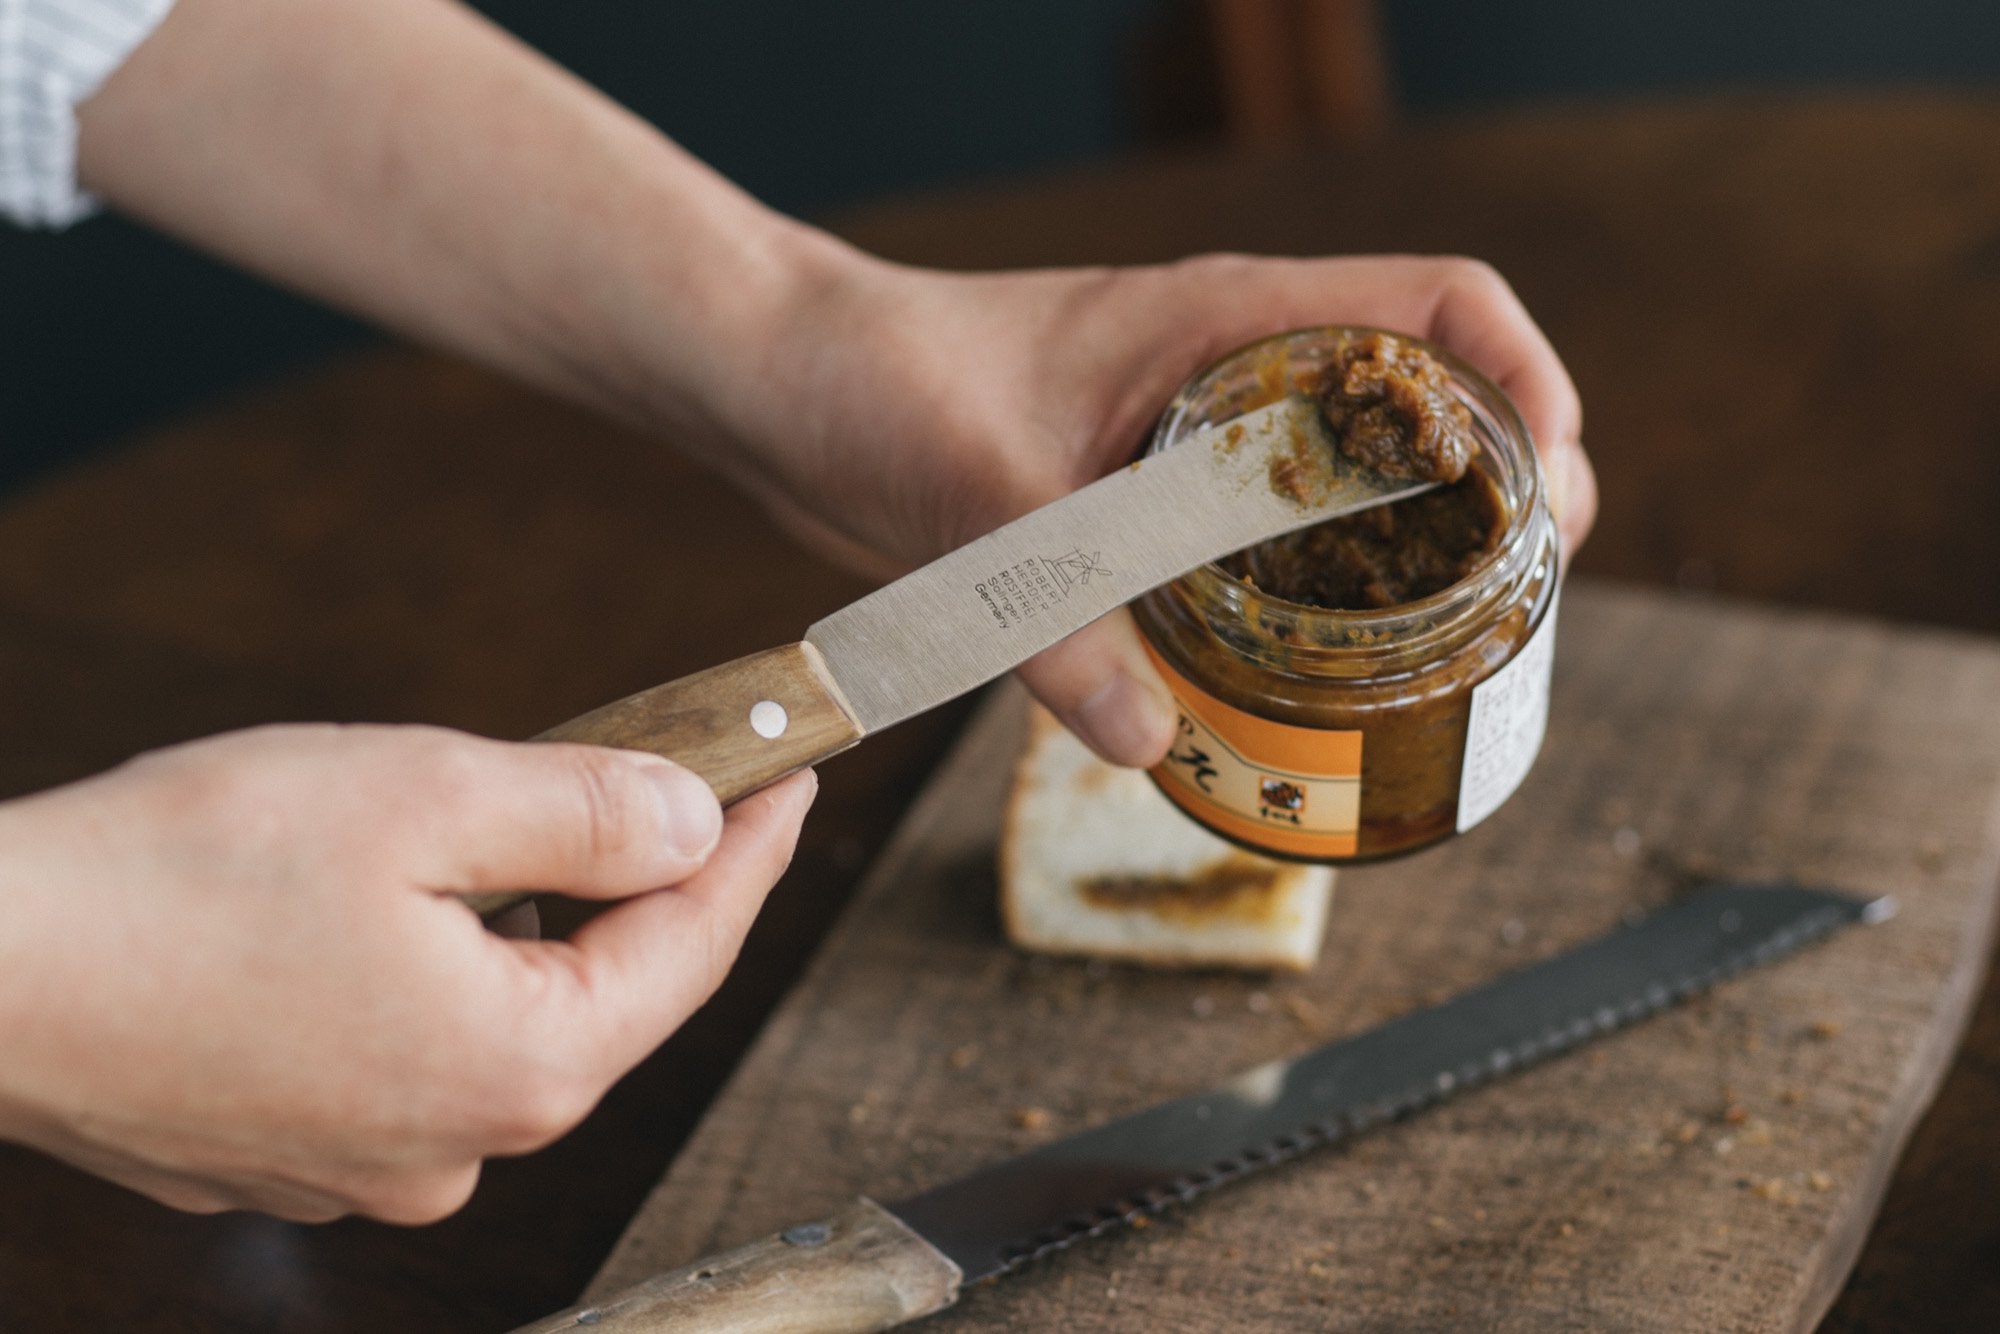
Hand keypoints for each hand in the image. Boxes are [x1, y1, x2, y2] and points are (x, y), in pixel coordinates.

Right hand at [0, 724, 812, 1222]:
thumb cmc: (180, 879)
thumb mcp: (425, 798)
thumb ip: (589, 814)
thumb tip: (693, 824)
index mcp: (521, 1066)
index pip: (693, 948)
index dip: (755, 851)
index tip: (790, 781)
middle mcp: (459, 1146)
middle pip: (610, 992)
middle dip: (645, 883)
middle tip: (675, 781)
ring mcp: (369, 1164)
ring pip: (509, 1018)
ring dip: (532, 924)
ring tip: (522, 826)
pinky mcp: (293, 1152)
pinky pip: (415, 1050)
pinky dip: (439, 972)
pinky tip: (401, 906)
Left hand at [719, 250, 1596, 767]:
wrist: (786, 386)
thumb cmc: (875, 387)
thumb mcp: (976, 504)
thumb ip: (1058, 623)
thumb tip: (1151, 743)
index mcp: (1225, 318)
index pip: (1439, 304)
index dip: (1526, 382)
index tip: (1551, 490)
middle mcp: (1232, 366)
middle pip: (1429, 396)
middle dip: (1502, 486)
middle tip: (1519, 603)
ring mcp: (1193, 429)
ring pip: (1356, 469)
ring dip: (1418, 541)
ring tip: (1452, 646)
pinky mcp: (1145, 492)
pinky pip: (1269, 528)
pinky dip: (1315, 582)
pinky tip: (1313, 667)